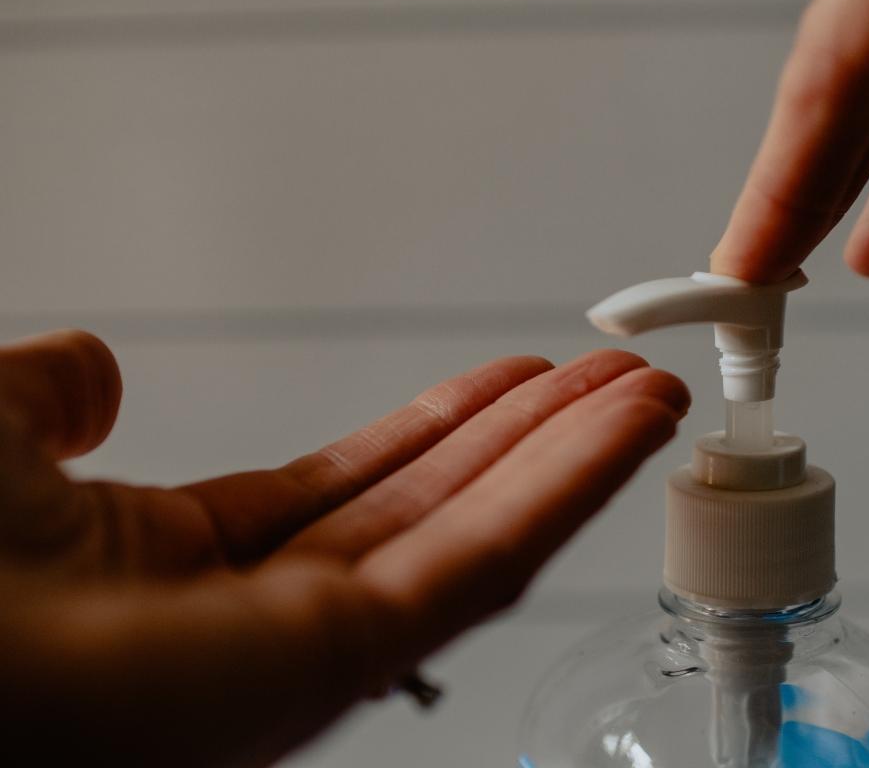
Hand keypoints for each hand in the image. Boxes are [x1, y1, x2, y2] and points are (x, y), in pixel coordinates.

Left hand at [0, 330, 687, 765]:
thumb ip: (53, 400)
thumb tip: (95, 369)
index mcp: (186, 561)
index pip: (355, 487)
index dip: (445, 427)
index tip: (514, 380)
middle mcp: (265, 612)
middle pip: (439, 509)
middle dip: (536, 439)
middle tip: (617, 377)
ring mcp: (313, 645)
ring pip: (480, 538)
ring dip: (574, 462)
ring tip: (647, 398)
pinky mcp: (341, 660)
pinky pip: (480, 565)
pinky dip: (565, 491)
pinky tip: (623, 432)